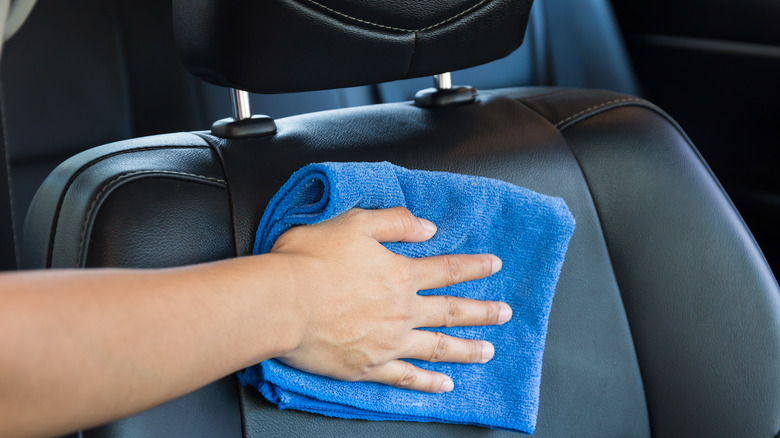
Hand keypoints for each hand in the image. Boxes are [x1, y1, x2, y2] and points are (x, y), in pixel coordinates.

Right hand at [270, 207, 510, 392]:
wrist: (282, 303)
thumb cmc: (309, 261)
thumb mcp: (354, 223)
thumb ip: (395, 223)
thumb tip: (427, 227)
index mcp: (399, 274)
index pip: (447, 269)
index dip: (474, 266)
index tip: (495, 265)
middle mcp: (402, 310)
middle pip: (452, 310)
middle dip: (482, 311)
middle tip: (505, 313)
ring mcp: (389, 342)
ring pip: (439, 347)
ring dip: (467, 349)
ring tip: (488, 351)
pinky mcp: (369, 367)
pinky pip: (407, 378)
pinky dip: (428, 383)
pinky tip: (444, 386)